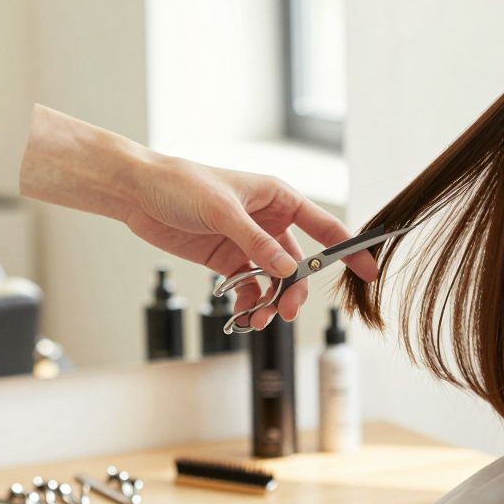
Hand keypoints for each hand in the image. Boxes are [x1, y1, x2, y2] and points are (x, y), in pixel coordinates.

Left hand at [121, 156, 377, 329]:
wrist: (137, 192)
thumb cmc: (180, 184)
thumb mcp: (222, 211)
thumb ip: (256, 243)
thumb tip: (288, 270)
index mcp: (278, 197)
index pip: (323, 225)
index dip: (347, 249)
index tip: (366, 272)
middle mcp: (268, 220)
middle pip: (298, 263)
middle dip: (295, 290)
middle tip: (285, 312)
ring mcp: (249, 242)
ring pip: (275, 280)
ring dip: (271, 302)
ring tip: (259, 319)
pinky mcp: (227, 259)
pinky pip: (250, 287)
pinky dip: (250, 303)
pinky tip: (243, 314)